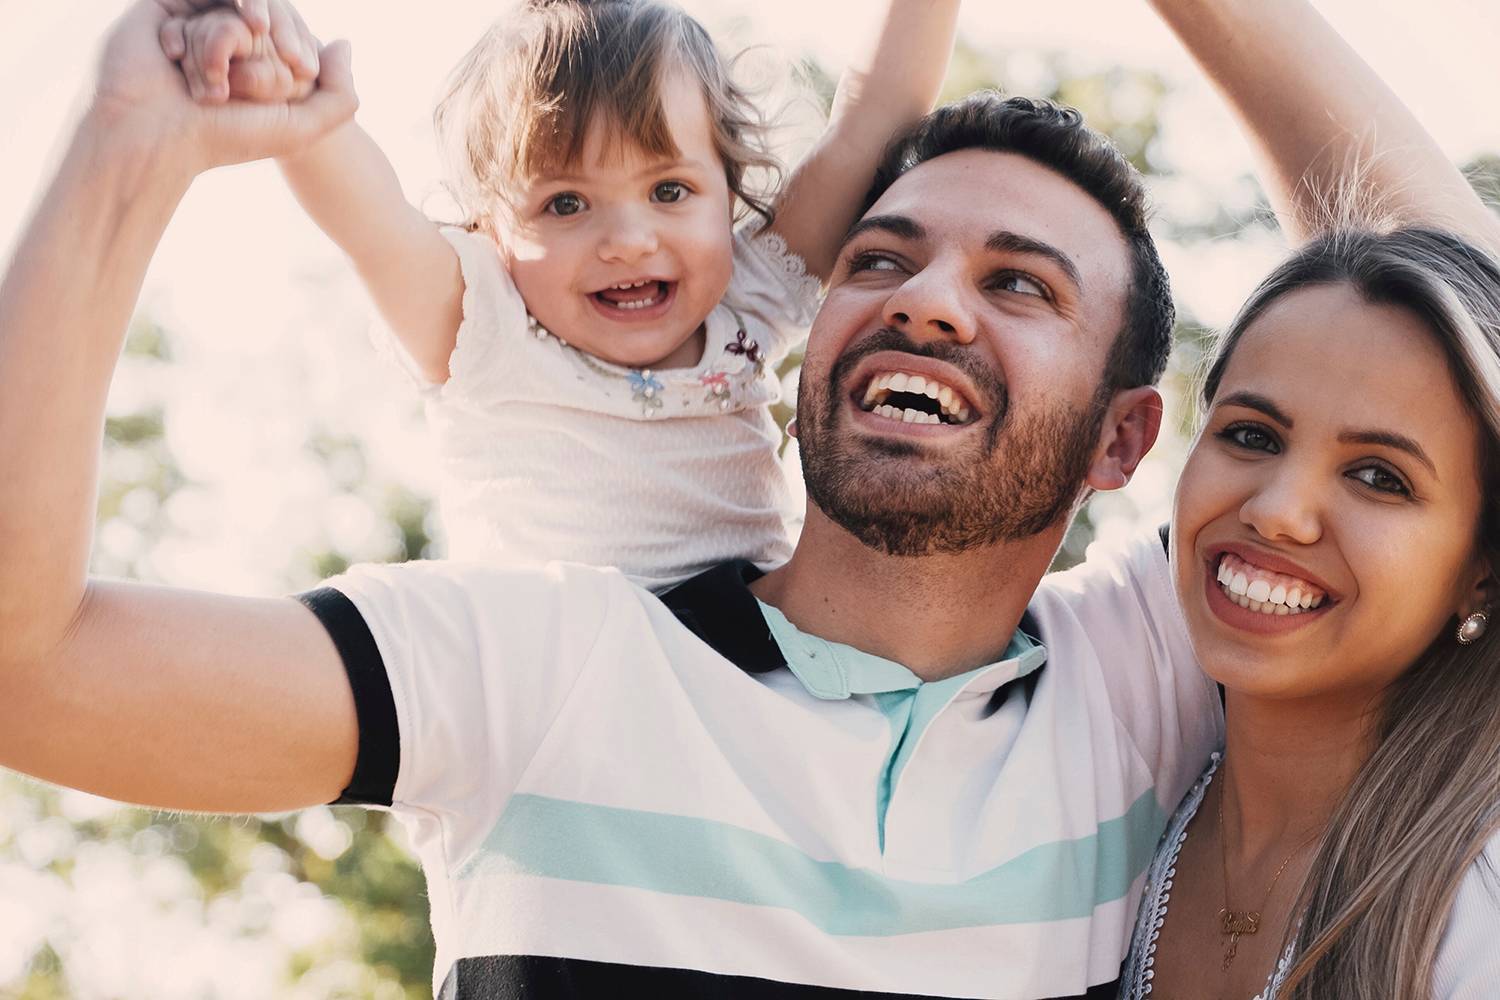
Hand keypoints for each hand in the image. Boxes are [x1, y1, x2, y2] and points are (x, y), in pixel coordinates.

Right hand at [87, 0, 354, 174]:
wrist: (154, 135)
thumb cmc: (224, 137)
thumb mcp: (300, 127)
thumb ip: (339, 94)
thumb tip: (344, 43)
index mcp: (258, 64)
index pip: (292, 32)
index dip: (298, 44)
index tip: (299, 69)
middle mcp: (226, 42)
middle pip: (263, 16)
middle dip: (263, 49)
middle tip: (249, 82)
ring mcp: (193, 22)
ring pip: (228, 11)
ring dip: (223, 46)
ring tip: (216, 85)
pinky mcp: (160, 8)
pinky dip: (193, 33)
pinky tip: (177, 62)